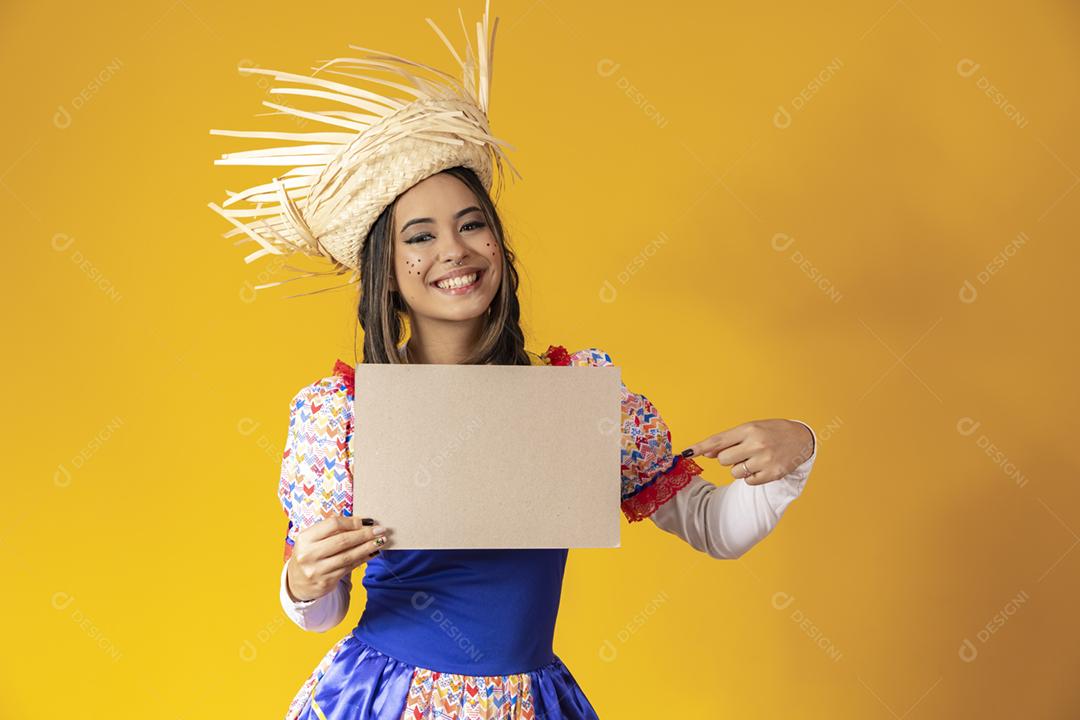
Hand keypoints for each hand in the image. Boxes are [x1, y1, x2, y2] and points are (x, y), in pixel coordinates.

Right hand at [285, 516, 390, 601]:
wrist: (297, 583)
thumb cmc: (310, 554)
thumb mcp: (312, 539)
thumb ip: (331, 529)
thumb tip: (360, 521)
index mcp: (305, 538)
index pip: (332, 524)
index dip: (352, 522)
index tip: (367, 521)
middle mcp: (309, 554)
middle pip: (343, 541)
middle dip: (365, 534)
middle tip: (380, 530)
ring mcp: (317, 570)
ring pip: (348, 556)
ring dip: (368, 547)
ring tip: (381, 541)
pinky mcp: (325, 582)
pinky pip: (349, 568)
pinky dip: (363, 559)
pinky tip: (372, 553)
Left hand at [683, 419, 813, 485]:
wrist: (801, 438)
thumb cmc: (771, 431)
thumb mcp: (750, 428)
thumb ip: (729, 440)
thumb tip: (707, 453)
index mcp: (748, 429)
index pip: (718, 440)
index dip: (700, 447)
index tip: (686, 453)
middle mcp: (756, 444)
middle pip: (723, 459)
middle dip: (728, 458)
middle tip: (742, 452)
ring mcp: (764, 460)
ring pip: (735, 472)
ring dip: (740, 468)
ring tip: (755, 458)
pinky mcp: (772, 474)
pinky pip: (748, 481)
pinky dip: (751, 476)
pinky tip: (762, 466)